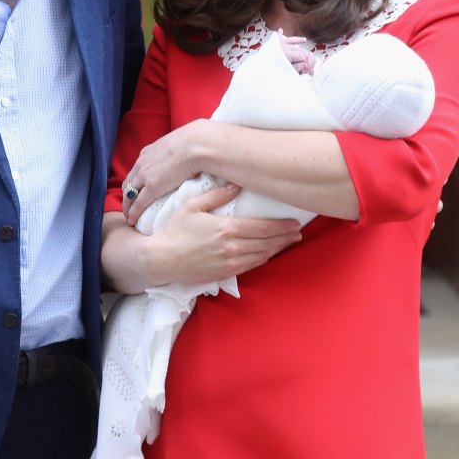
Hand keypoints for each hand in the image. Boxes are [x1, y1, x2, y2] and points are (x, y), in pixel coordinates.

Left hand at [122, 120, 207, 224]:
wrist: (195, 145)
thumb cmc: (194, 142)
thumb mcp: (177, 144)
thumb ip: (175, 151)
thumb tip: (185, 155)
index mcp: (148, 153)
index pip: (137, 169)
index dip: (135, 181)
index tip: (137, 189)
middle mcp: (142, 164)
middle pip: (129, 182)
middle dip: (128, 194)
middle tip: (130, 205)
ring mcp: (145, 176)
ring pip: (129, 193)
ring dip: (128, 205)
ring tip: (129, 215)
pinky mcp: (152, 188)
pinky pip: (138, 203)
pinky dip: (133, 212)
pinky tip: (132, 220)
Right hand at [146, 183, 301, 287]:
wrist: (161, 259)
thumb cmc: (174, 230)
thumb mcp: (193, 206)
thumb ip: (217, 195)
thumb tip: (236, 185)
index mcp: (227, 228)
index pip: (263, 227)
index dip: (282, 226)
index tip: (295, 223)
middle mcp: (232, 247)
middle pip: (267, 243)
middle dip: (285, 238)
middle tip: (298, 233)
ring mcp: (229, 262)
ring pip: (262, 256)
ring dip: (277, 249)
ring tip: (288, 242)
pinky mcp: (224, 273)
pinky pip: (250, 266)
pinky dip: (263, 259)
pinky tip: (268, 253)